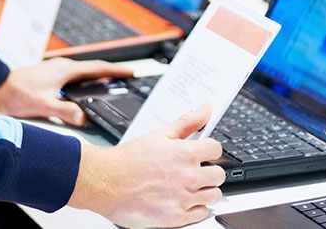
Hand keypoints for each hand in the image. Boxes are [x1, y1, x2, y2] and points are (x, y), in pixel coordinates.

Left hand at [0, 58, 133, 125]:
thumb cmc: (16, 93)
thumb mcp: (45, 106)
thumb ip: (66, 112)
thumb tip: (84, 117)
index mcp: (64, 70)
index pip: (97, 68)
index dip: (115, 71)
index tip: (130, 73)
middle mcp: (61, 67)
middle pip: (92, 69)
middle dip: (109, 74)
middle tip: (124, 79)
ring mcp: (54, 71)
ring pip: (81, 74)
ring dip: (96, 79)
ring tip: (109, 86)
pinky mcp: (48, 78)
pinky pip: (72, 79)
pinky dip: (83, 84)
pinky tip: (82, 93)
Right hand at [68, 104, 225, 227]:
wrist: (106, 182)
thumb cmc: (127, 160)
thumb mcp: (159, 134)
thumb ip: (187, 121)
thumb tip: (206, 108)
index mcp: (185, 153)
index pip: (216, 149)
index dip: (209, 150)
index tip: (203, 154)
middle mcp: (188, 176)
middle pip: (219, 174)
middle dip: (209, 172)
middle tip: (196, 172)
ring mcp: (183, 198)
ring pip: (214, 196)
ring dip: (205, 191)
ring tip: (190, 188)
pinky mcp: (176, 217)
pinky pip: (202, 214)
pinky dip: (196, 208)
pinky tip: (183, 201)